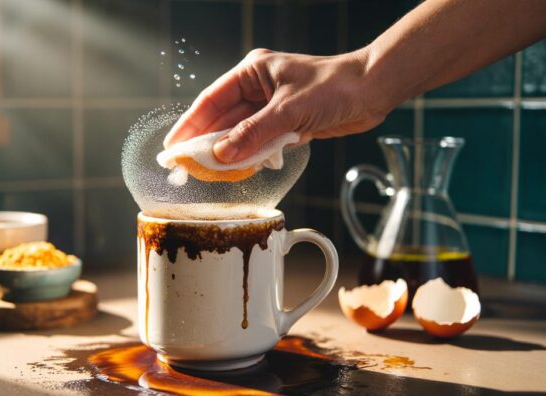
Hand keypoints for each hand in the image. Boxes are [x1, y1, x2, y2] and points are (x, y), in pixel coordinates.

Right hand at [163, 48, 390, 162]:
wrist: (373, 90)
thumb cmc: (335, 87)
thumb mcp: (289, 111)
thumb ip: (254, 134)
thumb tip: (222, 154)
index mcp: (252, 73)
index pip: (211, 100)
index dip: (190, 124)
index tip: (173, 146)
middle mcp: (258, 89)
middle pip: (223, 119)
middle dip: (206, 142)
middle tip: (184, 166)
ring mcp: (271, 107)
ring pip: (241, 133)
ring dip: (229, 153)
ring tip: (208, 173)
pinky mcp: (286, 123)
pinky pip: (260, 142)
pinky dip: (251, 156)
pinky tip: (239, 169)